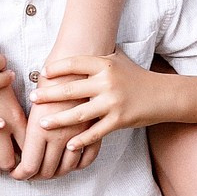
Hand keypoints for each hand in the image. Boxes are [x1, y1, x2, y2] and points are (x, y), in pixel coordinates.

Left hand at [25, 49, 158, 157]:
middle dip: (49, 95)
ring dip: (58, 120)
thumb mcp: (119, 60)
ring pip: (79, 114)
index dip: (57, 68)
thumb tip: (74, 50)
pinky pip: (96, 132)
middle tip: (33, 98)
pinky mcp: (119, 120)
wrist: (163, 95)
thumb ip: (97, 58)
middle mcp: (108, 82)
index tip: (42, 74)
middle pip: (71, 89)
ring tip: (42, 124)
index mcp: (106, 65)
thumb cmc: (136, 77)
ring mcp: (113, 102)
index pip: (75, 64)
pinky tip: (69, 145)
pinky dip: (81, 140)